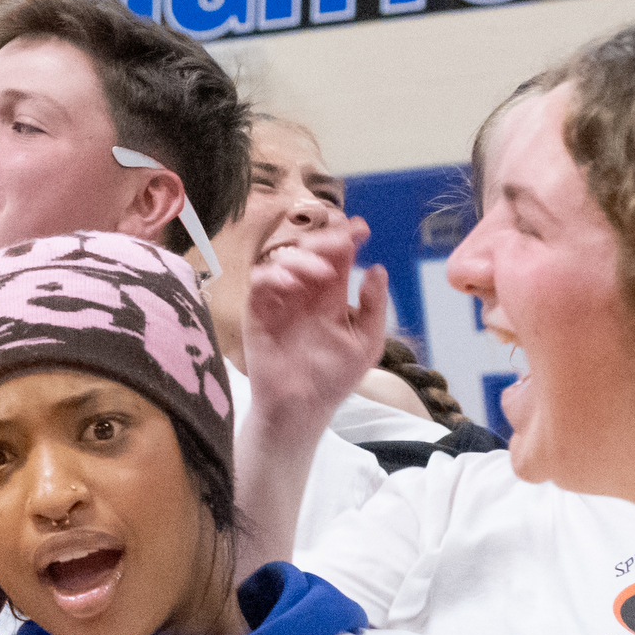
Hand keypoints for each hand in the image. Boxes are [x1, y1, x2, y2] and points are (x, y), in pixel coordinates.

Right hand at [243, 213, 392, 435]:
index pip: (338, 257)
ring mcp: (280, 297)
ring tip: (322, 272)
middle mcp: (305, 290)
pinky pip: (261, 279)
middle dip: (326, 241)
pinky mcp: (258, 309)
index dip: (348, 237)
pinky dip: (275, 274)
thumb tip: (376, 268)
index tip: (361, 228)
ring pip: (285, 258)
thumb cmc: (334, 378)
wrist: (301, 406)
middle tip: (340, 244)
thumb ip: (374, 308)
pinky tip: (292, 282)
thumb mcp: (367, 343)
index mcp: (331, 295)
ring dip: (304, 257)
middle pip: (311, 250)